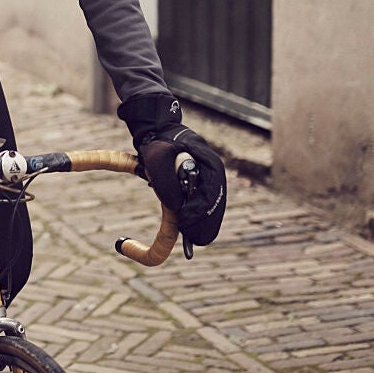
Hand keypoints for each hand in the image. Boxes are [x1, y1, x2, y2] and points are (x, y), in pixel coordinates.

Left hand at [119, 93, 226, 245]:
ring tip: (196, 240)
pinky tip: (194, 232)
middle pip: (215, 203)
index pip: (210, 193)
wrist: (159, 132)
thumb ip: (167, 182)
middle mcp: (214, 173)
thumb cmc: (159, 145)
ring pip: (213, 206)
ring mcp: (209, 179)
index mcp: (209, 163)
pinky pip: (206, 205)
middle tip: (194, 240)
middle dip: (205, 223)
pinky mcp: (202, 184)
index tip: (185, 222)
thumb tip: (176, 208)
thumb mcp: (158, 160)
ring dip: (204, 223)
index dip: (199, 211)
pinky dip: (201, 218)